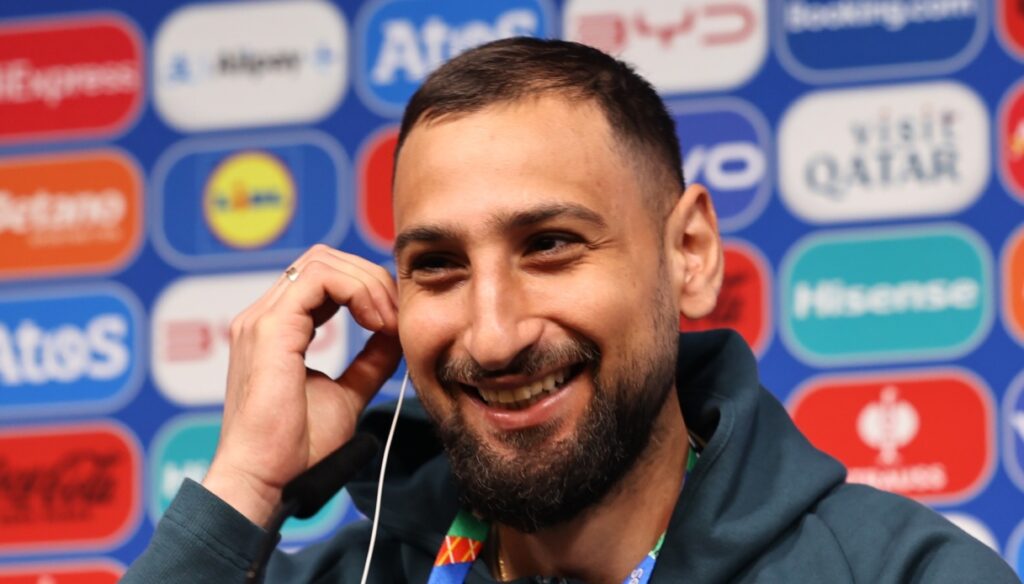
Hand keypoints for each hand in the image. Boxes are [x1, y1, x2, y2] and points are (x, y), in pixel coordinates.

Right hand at [202, 245, 402, 526]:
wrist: (266, 480)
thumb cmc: (296, 449)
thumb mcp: (346, 394)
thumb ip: (368, 362)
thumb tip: (394, 336)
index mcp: (276, 329)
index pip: (324, 279)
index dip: (366, 288)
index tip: (394, 322)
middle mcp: (264, 316)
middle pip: (324, 260)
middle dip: (371, 278)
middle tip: (397, 317)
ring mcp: (262, 318)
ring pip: (323, 261)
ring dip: (368, 283)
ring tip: (388, 322)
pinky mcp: (270, 327)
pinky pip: (320, 279)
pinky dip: (359, 291)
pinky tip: (377, 323)